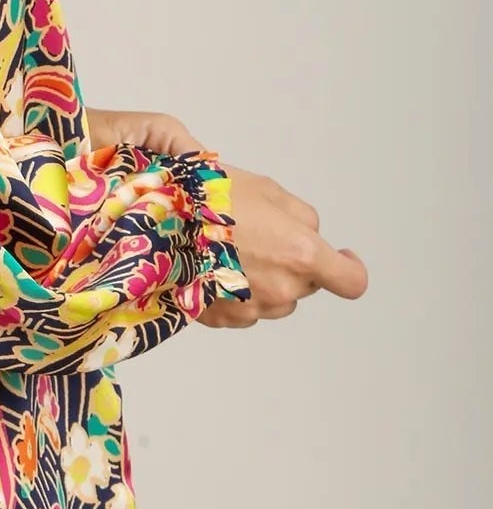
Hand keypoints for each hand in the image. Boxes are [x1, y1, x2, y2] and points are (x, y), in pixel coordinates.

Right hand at [85, 108, 370, 327]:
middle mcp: (283, 289)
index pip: (351, 281)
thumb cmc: (210, 199)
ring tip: (229, 250)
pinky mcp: (223, 319)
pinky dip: (235, 291)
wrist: (157, 223)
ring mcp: (252, 308)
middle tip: (258, 236)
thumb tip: (309, 234)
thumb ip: (300, 216)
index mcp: (301, 254)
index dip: (350, 268)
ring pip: (274, 297)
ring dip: (263, 280)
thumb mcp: (267, 189)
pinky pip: (243, 307)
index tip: (343, 259)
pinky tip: (212, 265)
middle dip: (291, 263)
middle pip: (305, 284)